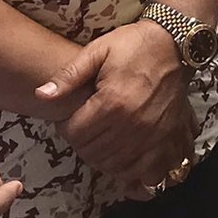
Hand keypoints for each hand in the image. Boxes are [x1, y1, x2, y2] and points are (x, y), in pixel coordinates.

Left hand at [38, 20, 193, 191]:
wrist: (176, 43)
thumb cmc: (134, 45)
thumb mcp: (98, 51)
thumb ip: (69, 75)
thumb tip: (41, 94)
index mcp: (112, 103)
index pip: (75, 134)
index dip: (66, 127)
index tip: (70, 118)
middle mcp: (133, 124)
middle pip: (93, 153)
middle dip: (83, 144)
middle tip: (86, 129)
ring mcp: (153, 136)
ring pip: (117, 166)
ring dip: (104, 159)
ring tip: (103, 141)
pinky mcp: (170, 140)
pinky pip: (150, 173)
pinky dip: (136, 174)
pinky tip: (127, 163)